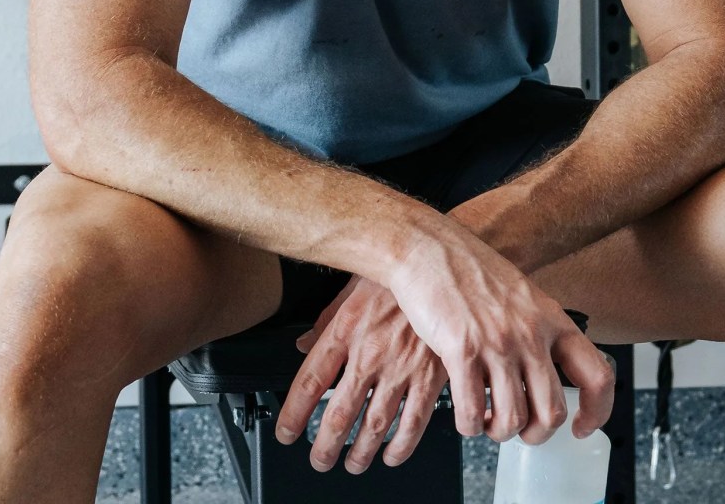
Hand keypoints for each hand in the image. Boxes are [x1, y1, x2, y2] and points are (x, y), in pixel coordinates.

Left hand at [276, 277, 445, 472]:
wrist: (437, 261)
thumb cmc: (393, 275)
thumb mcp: (348, 291)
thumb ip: (324, 323)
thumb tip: (302, 346)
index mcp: (345, 331)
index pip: (309, 382)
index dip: (293, 415)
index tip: (286, 433)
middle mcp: (370, 354)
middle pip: (339, 415)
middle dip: (324, 446)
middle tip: (319, 459)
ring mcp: (402, 368)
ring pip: (374, 426)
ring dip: (360, 453)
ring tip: (352, 463)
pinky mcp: (432, 376)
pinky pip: (414, 422)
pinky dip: (401, 446)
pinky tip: (391, 454)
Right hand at [383, 226, 614, 443]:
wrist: (427, 248)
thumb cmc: (468, 269)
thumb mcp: (521, 294)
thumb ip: (538, 328)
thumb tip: (544, 368)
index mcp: (552, 319)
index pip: (598, 376)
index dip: (596, 412)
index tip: (581, 427)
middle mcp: (531, 334)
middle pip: (552, 411)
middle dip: (536, 434)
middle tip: (521, 431)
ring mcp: (498, 344)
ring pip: (513, 419)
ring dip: (499, 432)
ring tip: (487, 422)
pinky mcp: (461, 351)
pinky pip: (472, 411)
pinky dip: (469, 425)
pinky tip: (465, 415)